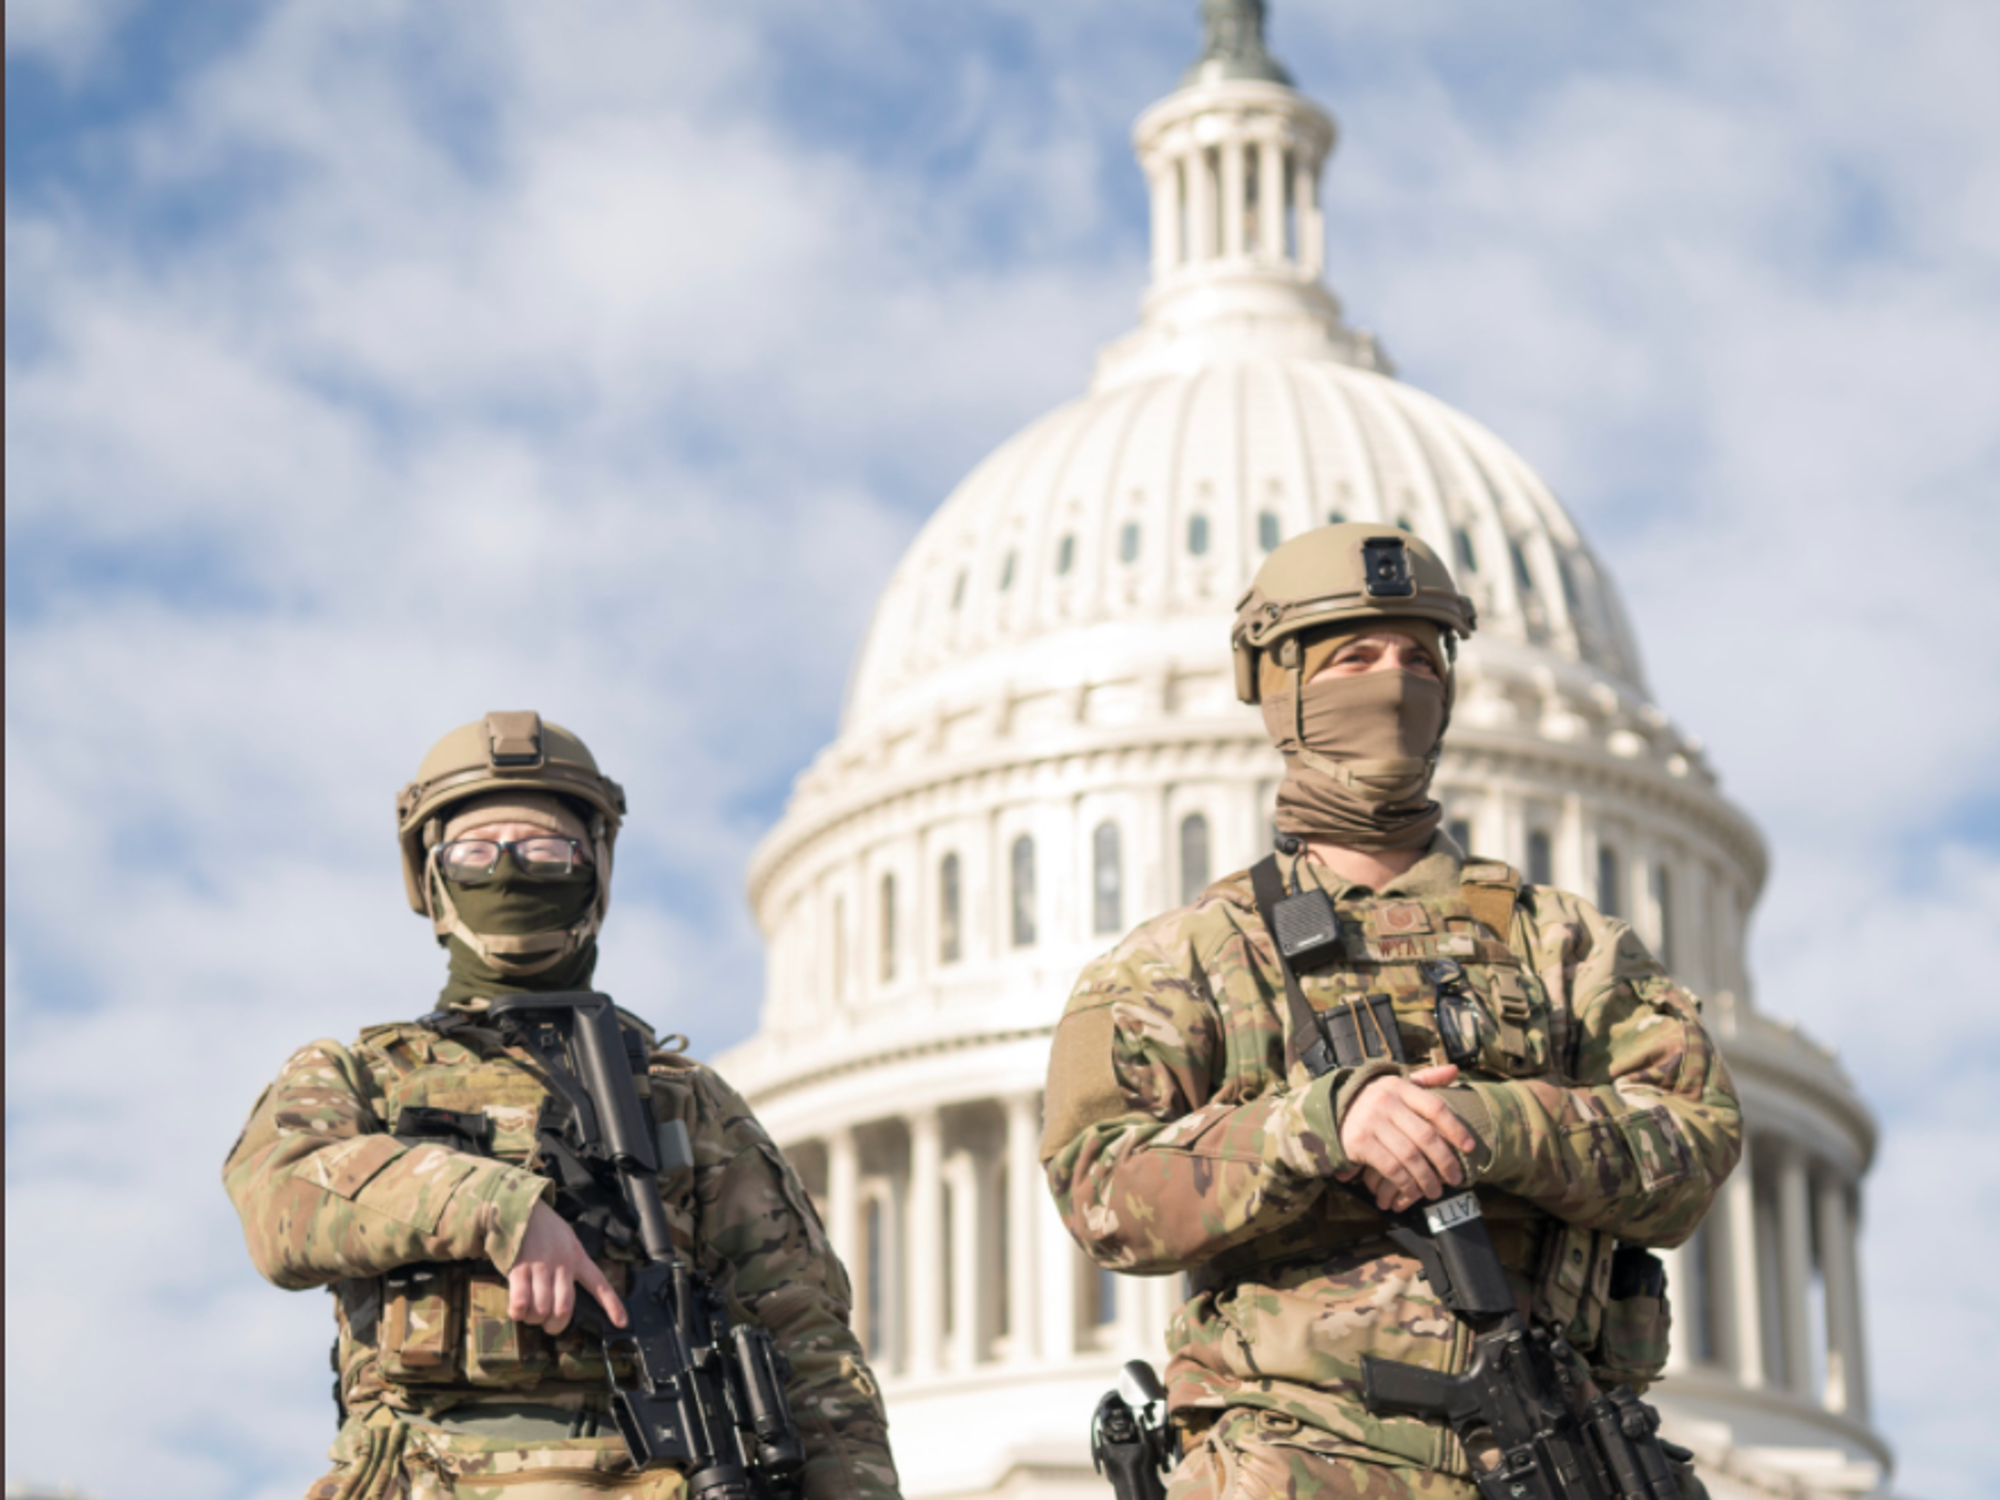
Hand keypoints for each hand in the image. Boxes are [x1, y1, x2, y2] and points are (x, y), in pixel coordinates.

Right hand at [507, 1201, 627, 1334]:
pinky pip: (521, 1301)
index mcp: (578, 1257)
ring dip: (534, 1319)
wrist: (520, 1208)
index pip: (600, 1284)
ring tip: (529, 1314)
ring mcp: (541, 1266)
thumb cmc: (544, 1228)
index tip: (621, 1323)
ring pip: (542, 1308)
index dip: (612, 1306)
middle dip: (555, 1325)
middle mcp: (563, 1264)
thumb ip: (570, 1263)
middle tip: (547, 1323)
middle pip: (565, 1308)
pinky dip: (518, 1312)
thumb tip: (564, 1295)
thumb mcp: (567, 1240)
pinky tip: (517, 1310)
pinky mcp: (520, 1268)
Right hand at [1336, 1064, 1478, 1213]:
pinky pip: (1391, 1167)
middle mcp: (1385, 1102)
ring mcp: (1371, 1122)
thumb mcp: (1398, 1086)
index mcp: (1399, 1087)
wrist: (1333, 1109)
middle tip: (1456, 1178)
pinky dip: (1406, 1183)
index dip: (1456, 1129)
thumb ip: (1427, 1079)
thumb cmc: (1375, 1100)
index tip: (1470, 1147)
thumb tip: (1455, 1070)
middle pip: (1425, 1136)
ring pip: (1410, 1156)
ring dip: (1427, 1178)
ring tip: (1436, 1191)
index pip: (1435, 1108)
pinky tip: (1413, 1190)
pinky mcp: (1359, 1142)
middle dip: (1445, 1161)